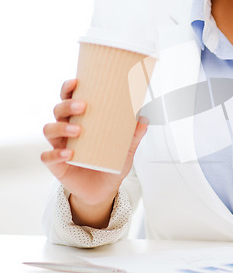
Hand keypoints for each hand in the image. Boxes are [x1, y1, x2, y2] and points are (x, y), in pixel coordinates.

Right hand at [41, 79, 148, 207]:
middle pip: (58, 111)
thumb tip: (144, 118)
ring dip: (62, 127)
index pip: (69, 99)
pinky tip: (68, 153)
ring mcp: (59, 146)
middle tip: (83, 106)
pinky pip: (47, 157)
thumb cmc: (111, 162)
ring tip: (79, 130)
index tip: (76, 82)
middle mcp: (66, 130)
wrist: (104, 190)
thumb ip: (135, 134)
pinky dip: (55, 154)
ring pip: (49, 130)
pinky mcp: (56, 165)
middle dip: (67, 105)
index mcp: (80, 120)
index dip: (68, 89)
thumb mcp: (126, 148)